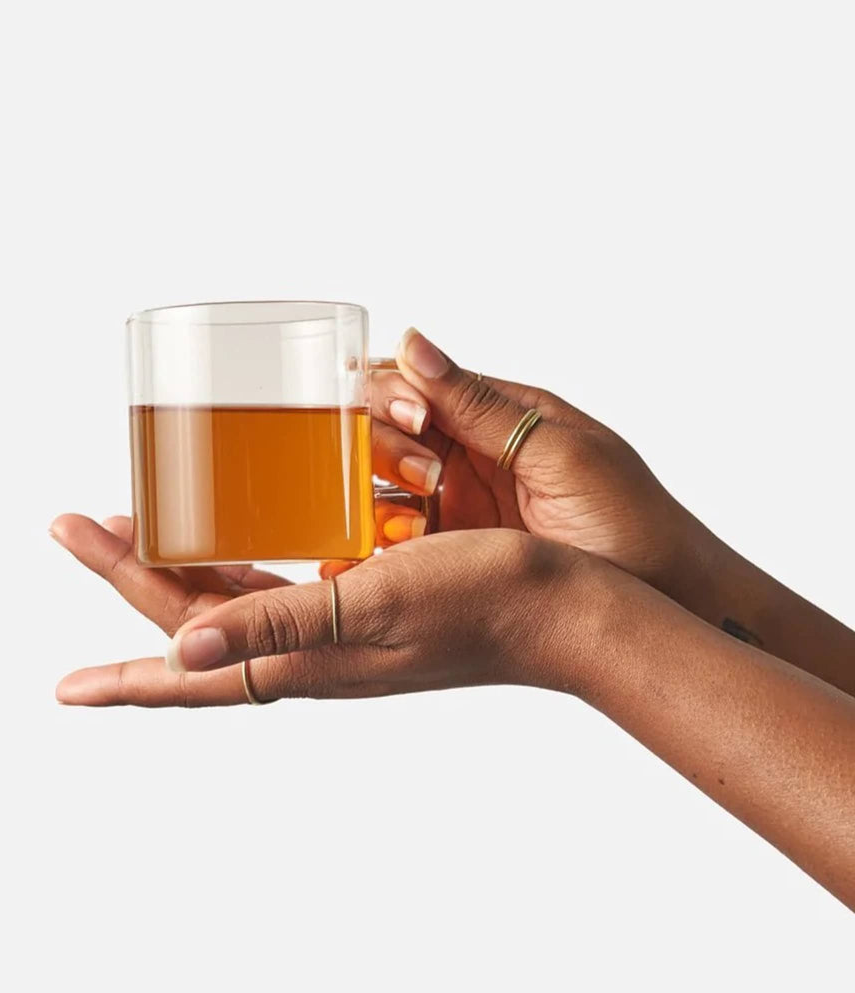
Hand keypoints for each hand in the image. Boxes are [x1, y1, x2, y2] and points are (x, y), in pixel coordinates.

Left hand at [54, 526, 601, 706]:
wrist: (560, 607)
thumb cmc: (480, 603)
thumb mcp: (371, 608)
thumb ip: (276, 627)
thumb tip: (177, 650)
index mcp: (304, 658)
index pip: (191, 671)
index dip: (124, 679)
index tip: (63, 690)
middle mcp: (310, 646)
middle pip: (196, 620)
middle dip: (132, 577)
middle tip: (80, 526)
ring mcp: (336, 624)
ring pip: (232, 597)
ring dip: (178, 568)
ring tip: (138, 529)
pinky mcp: (364, 596)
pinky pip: (281, 578)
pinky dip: (242, 560)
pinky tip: (241, 535)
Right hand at [367, 327, 702, 596]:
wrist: (667, 604)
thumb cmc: (631, 522)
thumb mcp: (559, 453)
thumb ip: (479, 405)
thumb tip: (411, 341)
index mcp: (496, 413)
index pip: (413, 381)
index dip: (396, 394)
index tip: (420, 424)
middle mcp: (466, 451)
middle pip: (385, 426)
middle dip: (386, 444)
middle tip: (427, 479)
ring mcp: (453, 504)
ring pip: (377, 483)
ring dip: (373, 497)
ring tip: (410, 528)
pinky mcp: (446, 554)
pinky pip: (390, 538)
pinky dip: (371, 543)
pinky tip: (375, 556)